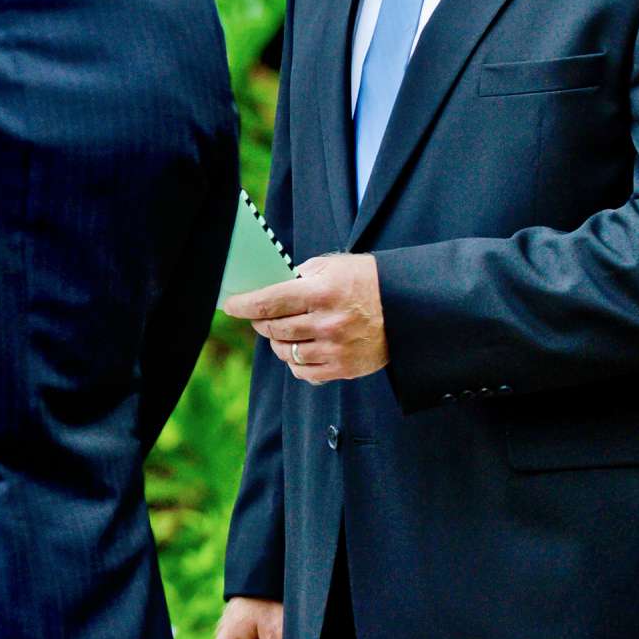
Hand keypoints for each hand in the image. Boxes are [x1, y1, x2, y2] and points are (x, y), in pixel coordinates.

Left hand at [225, 253, 386, 383]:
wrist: (408, 308)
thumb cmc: (366, 281)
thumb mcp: (333, 266)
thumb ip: (299, 276)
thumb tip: (268, 288)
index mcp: (322, 292)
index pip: (268, 302)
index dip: (243, 305)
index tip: (230, 305)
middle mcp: (327, 323)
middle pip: (274, 329)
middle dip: (260, 322)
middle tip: (259, 317)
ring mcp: (336, 349)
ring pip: (285, 352)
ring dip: (276, 342)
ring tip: (282, 332)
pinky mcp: (344, 368)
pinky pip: (303, 372)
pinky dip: (294, 362)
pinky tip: (300, 349)